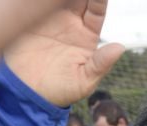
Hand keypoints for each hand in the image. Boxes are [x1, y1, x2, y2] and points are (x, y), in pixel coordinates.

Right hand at [4, 0, 124, 107]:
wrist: (26, 95)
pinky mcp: (30, 19)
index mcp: (87, 34)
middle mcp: (70, 22)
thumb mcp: (83, 81)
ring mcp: (50, 18)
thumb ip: (100, 64)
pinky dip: (38, 0)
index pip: (97, 9)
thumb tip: (120, 48)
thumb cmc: (59, 91)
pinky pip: (36, 3)